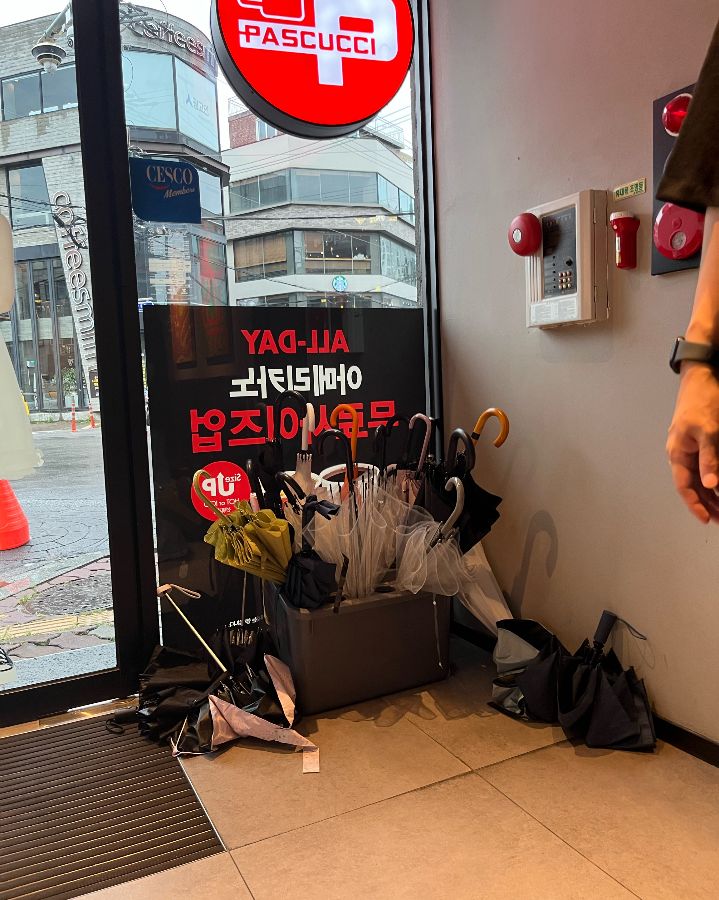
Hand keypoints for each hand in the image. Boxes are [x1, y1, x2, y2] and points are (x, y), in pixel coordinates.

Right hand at [667, 362, 718, 522]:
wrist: (701, 377)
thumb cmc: (702, 402)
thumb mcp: (709, 431)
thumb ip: (709, 459)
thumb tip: (711, 485)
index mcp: (678, 452)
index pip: (684, 486)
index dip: (695, 504)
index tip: (707, 519)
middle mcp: (681, 453)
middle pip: (691, 485)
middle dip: (706, 503)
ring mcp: (689, 447)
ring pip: (698, 477)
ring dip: (710, 493)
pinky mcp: (698, 441)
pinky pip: (704, 465)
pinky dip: (712, 477)